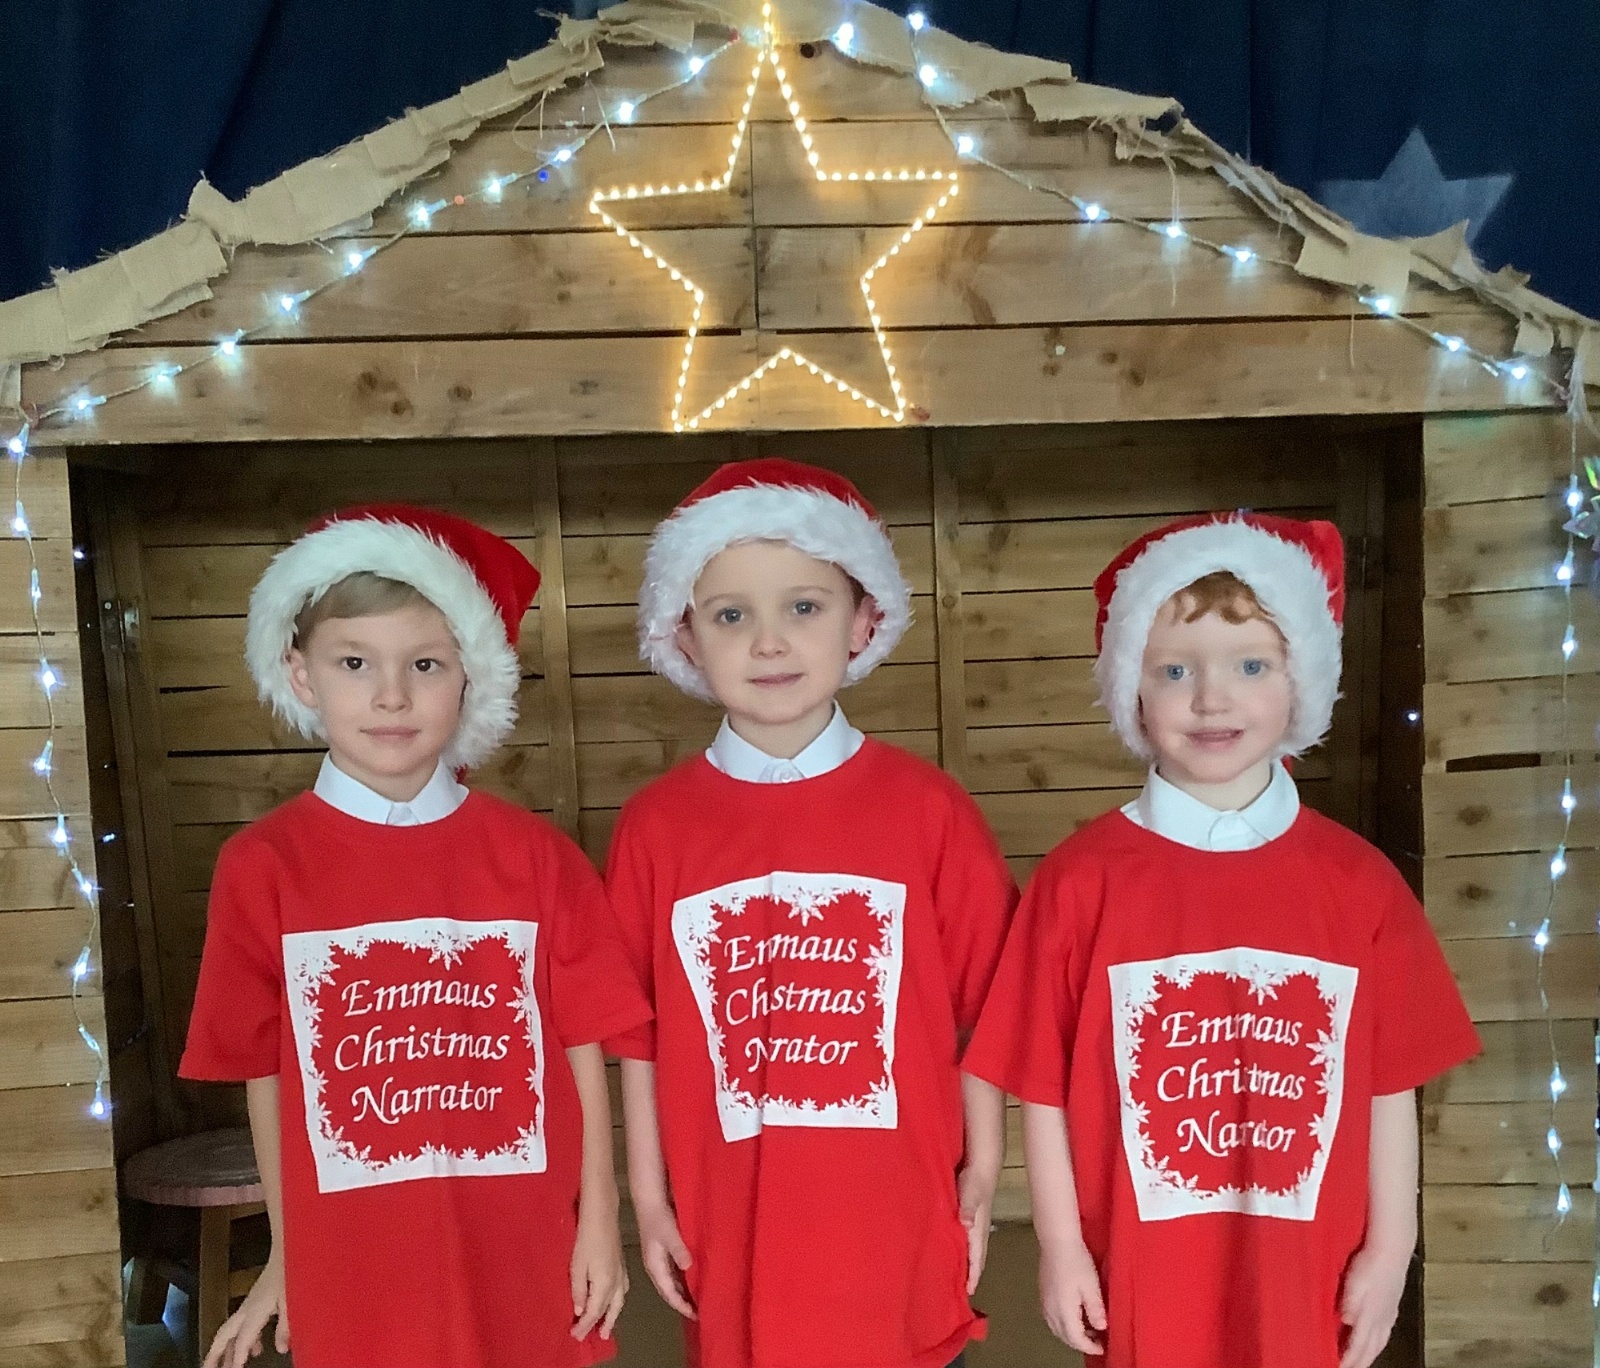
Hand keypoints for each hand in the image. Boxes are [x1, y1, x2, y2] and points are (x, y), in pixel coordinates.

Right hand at [203, 1253, 288, 1367]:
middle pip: (224, 1335)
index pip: (242, 1339)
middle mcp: (247, 1308)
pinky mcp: (256, 1299)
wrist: (288, 1247)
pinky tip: (256, 1348)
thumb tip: (280, 1349)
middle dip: (215, 1353)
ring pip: (231, 1330)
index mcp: (254, 1310)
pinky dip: (246, 1338)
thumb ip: (285, 1327)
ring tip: (226, 1366)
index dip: (237, 1356)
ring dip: (227, 1348)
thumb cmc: (290, 1271)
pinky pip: (244, 1324)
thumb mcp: (292, 1301)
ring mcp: (250, 1303)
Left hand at [570, 1197, 627, 1339]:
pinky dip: (618, 1302)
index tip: (575, 1335)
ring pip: (619, 1301)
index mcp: (605, 1283)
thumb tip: (580, 1311)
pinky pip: (622, 1291)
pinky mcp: (622, 1265)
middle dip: (602, 1324)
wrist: (602, 1215)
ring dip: (613, 1315)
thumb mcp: (577, 1266)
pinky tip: (614, 1301)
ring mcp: (621, 1272)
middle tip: (596, 1337)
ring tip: (606, 1326)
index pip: (594, 1311)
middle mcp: (616, 1281)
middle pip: (610, 1309)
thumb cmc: (587, 1238)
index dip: (585, 1325)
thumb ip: (579, 1290)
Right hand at [635, 1200, 695, 1319]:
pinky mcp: (665, 1250)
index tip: (696, 1316)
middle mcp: (656, 1266)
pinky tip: (694, 1278)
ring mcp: (659, 1258)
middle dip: (683, 1302)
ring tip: (699, 1300)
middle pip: (670, 1291)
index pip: (669, 1293)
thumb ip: (678, 1249)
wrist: (649, 1198)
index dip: (681, 1305)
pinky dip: (684, 1279)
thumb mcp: (669, 1233)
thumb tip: (688, 1267)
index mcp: (654, 1266)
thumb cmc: (658, 1216)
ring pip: (672, 1281)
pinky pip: (675, 1271)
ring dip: (684, 1291)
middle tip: (700, 1313)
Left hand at [957, 1162, 997, 1295]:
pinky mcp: (968, 1216)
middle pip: (975, 1258)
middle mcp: (978, 1231)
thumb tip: (966, 1224)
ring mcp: (974, 1224)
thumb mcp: (971, 1193)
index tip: (968, 1293)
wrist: (982, 1163)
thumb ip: (968, 1207)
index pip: (977, 1258)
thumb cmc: (975, 1179)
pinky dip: (961, 1249)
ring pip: (970, 1249)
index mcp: (978, 1230)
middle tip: (960, 1292)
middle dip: (970, 1274)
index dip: (973, 1275)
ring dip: (966, 1263)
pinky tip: (951, 1249)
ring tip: (955, 1277)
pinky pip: (965, 1239)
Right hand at [1038, 1238, 1105, 1356]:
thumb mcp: (1092, 1286)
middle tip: (1097, 1340)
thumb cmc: (1077, 1262)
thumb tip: (1101, 1328)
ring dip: (1071, 1334)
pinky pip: (1052, 1318)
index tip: (1103, 1347)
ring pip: (1056, 1328)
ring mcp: (1044, 1302)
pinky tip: (1073, 1314)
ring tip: (1087, 1328)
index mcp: (1064, 1311)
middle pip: (1064, 1336)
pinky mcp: (1043, 1293)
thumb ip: (1095, 1310)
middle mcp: (1050, 1310)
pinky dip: (1063, 1324)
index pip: (1076, 1339)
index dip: (1089, 1346)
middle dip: (1080, 1342)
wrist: (1057, 1241)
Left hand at [1339, 1243, 1409, 1367]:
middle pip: (1371, 1349)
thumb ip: (1350, 1302)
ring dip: (1369, 1354)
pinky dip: (1377, 1342)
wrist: (1392, 1249)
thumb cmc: (1371, 1263)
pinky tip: (1374, 1339)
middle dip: (1360, 1362)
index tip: (1338, 1367)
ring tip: (1360, 1361)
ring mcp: (1388, 1313)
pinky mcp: (1391, 1306)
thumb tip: (1346, 1320)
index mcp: (1371, 1315)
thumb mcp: (1355, 1282)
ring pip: (1379, 1342)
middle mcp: (1382, 1319)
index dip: (1348, 1360)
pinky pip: (1384, 1332)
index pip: (1358, 1345)